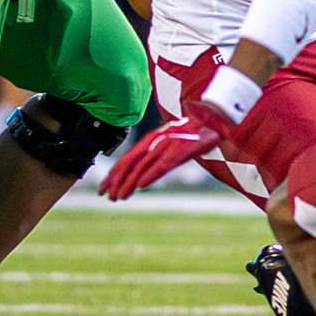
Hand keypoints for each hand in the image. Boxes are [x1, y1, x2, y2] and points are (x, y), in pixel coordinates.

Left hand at [99, 100, 234, 200]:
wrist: (212, 118)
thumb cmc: (191, 133)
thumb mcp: (169, 143)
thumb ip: (156, 156)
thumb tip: (142, 174)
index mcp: (150, 140)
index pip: (126, 159)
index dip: (113, 175)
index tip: (103, 189)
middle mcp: (154, 141)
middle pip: (129, 163)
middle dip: (115, 181)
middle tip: (106, 196)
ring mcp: (167, 145)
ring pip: (142, 166)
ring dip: (129, 183)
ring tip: (119, 196)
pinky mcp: (181, 150)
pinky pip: (163, 164)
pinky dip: (151, 175)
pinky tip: (141, 185)